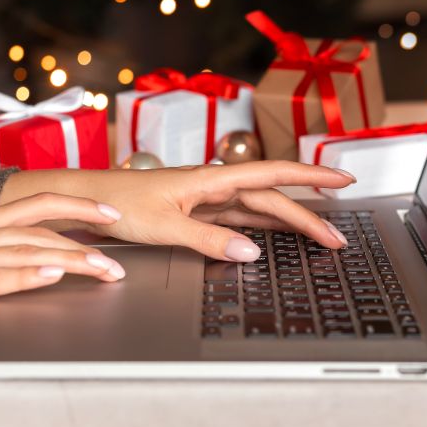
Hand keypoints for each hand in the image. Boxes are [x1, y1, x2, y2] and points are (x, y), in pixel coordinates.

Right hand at [0, 193, 125, 323]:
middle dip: (88, 237)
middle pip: (43, 228)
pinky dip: (29, 275)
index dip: (77, 205)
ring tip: (106, 270)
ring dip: (74, 260)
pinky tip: (54, 276)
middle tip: (122, 253)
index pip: (38, 205)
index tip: (109, 211)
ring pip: (30, 251)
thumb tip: (24, 255)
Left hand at [3, 162, 356, 262]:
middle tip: (338, 238)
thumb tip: (251, 251)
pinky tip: (277, 238)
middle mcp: (213, 185)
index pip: (273, 174)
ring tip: (321, 238)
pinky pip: (239, 220)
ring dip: (289, 223)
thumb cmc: (116, 204)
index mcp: (210, 178)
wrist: (83, 201)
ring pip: (258, 210)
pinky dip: (263, 228)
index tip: (343, 179)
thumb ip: (208, 240)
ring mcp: (206, 200)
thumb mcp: (163, 225)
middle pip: (272, 199)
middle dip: (308, 216)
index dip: (311, 177)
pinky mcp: (196, 214)